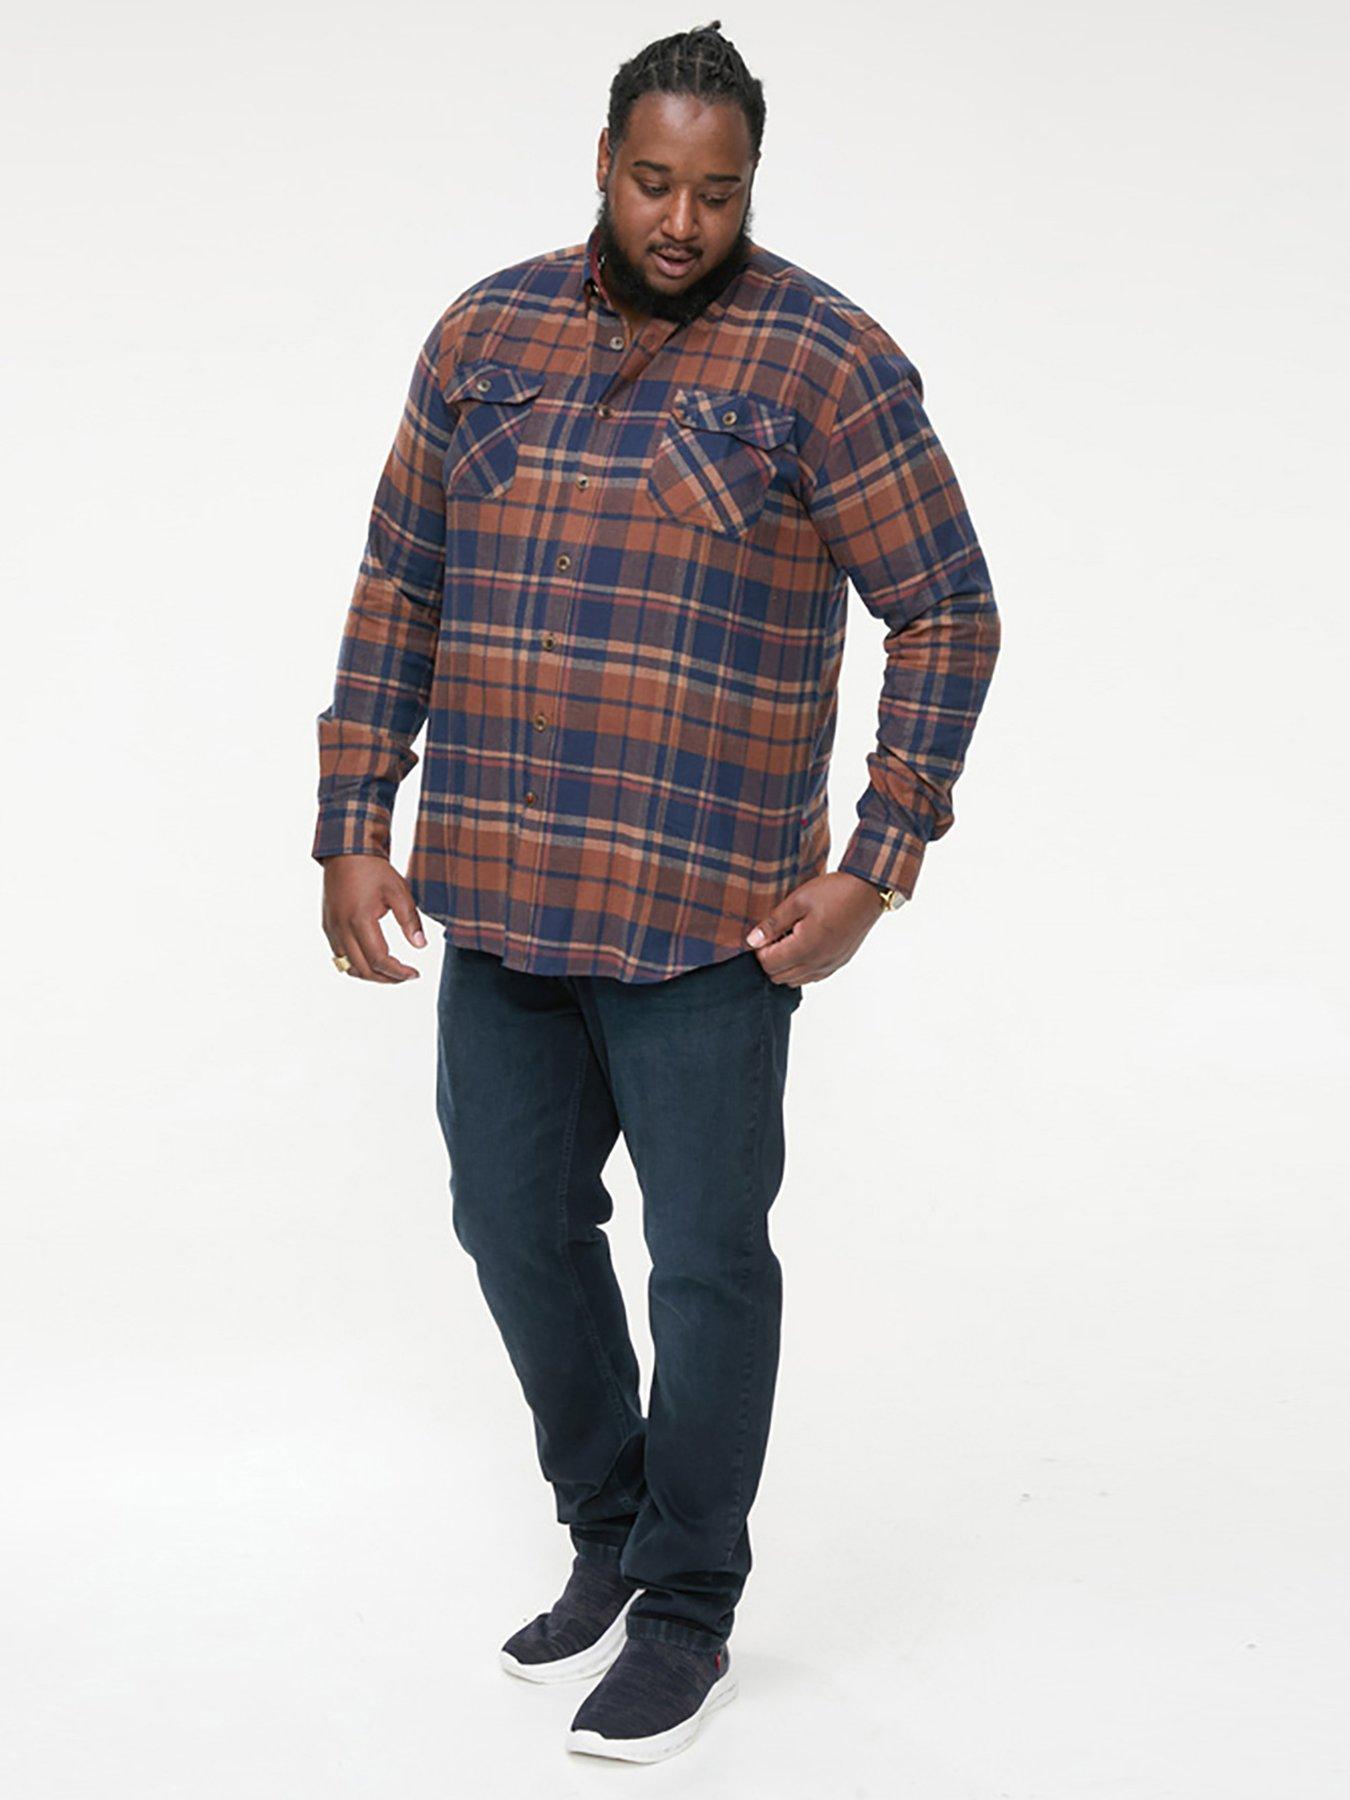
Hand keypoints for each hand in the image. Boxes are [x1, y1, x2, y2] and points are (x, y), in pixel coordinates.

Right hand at [321, 854, 427, 982]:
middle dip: (387, 978)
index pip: (379, 959)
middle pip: (363, 969)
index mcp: (359, 919)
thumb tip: (420, 946)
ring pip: (348, 967)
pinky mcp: (327, 926)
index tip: (415, 974)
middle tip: (406, 976)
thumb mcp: (399, 891)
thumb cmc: (375, 870)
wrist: (346, 852)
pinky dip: (356, 964)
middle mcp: (341, 928)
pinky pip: (340, 956)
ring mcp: (331, 928)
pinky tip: (373, 960)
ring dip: (370, 974)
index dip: (398, 972)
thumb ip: (410, 920)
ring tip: (391, 972)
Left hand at [744, 871, 886, 986]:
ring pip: (795, 981)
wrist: (868, 891)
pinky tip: (804, 946)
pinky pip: (812, 977)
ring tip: (789, 940)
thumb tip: (752, 941)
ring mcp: (830, 966)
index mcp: (805, 948)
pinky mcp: (838, 963)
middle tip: (775, 936)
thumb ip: (773, 923)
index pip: (768, 965)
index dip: (759, 950)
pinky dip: (802, 968)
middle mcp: (818, 963)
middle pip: (779, 977)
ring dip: (785, 966)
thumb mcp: (797, 901)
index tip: (764, 933)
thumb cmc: (834, 892)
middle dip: (770, 960)